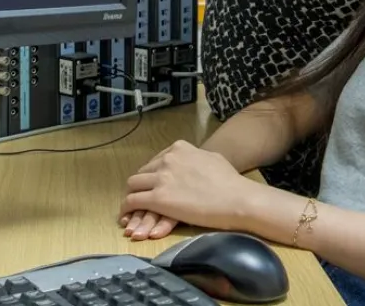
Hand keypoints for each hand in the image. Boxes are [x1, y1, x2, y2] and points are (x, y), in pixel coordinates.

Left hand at [119, 141, 253, 234]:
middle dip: (141, 186)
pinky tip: (127, 216)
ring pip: (133, 185)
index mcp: (179, 148)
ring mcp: (161, 178)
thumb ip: (197, 159)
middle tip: (141, 198)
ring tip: (131, 209)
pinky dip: (127, 208)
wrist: (237, 199)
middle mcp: (167, 159)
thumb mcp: (212, 159)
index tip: (153, 185)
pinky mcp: (158, 198)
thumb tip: (194, 162)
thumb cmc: (231, 182)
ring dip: (131, 196)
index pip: (156, 161)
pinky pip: (132, 201)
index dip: (153, 175)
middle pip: (142, 172)